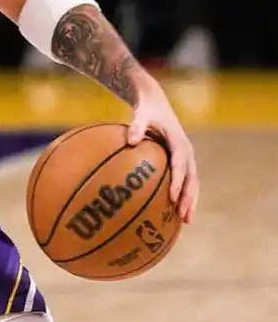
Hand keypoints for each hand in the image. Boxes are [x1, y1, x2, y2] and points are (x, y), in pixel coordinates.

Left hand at [126, 86, 198, 223]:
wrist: (155, 101)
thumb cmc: (147, 109)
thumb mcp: (142, 114)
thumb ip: (136, 126)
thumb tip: (130, 140)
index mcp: (179, 143)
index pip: (180, 166)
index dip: (178, 182)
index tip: (173, 198)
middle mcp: (186, 152)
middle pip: (192, 179)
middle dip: (189, 198)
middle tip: (184, 217)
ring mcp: (185, 157)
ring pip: (192, 183)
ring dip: (190, 200)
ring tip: (186, 220)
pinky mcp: (180, 160)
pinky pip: (184, 180)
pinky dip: (183, 194)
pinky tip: (174, 210)